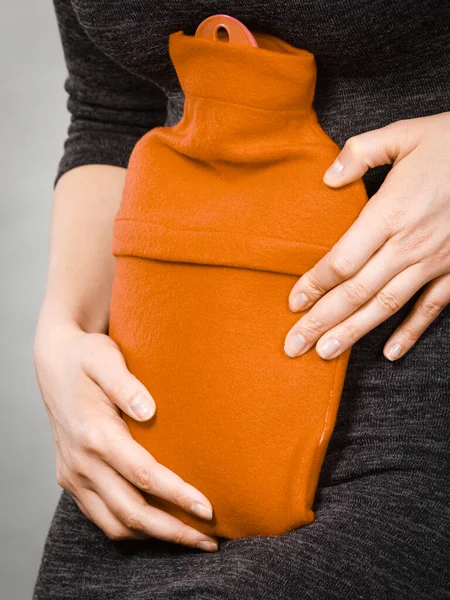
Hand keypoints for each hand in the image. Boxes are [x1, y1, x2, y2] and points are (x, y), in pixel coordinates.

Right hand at [34, 317, 217, 550]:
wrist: (54, 364)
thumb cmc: (86, 358)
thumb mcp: (104, 358)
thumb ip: (125, 384)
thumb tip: (149, 411)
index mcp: (94, 433)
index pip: (143, 475)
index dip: (177, 495)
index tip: (208, 508)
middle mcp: (82, 462)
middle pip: (131, 511)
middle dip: (173, 531)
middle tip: (209, 540)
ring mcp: (74, 474)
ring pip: (114, 523)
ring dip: (153, 536)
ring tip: (190, 538)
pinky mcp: (71, 479)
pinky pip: (101, 517)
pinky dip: (131, 527)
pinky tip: (157, 525)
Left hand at [284, 112, 449, 360]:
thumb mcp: (404, 134)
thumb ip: (360, 153)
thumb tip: (327, 178)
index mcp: (391, 212)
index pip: (342, 260)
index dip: (314, 285)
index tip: (292, 304)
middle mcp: (410, 244)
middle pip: (357, 291)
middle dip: (321, 321)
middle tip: (294, 345)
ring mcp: (435, 260)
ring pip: (387, 305)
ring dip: (354, 332)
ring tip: (326, 353)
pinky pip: (432, 307)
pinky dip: (411, 332)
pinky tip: (390, 352)